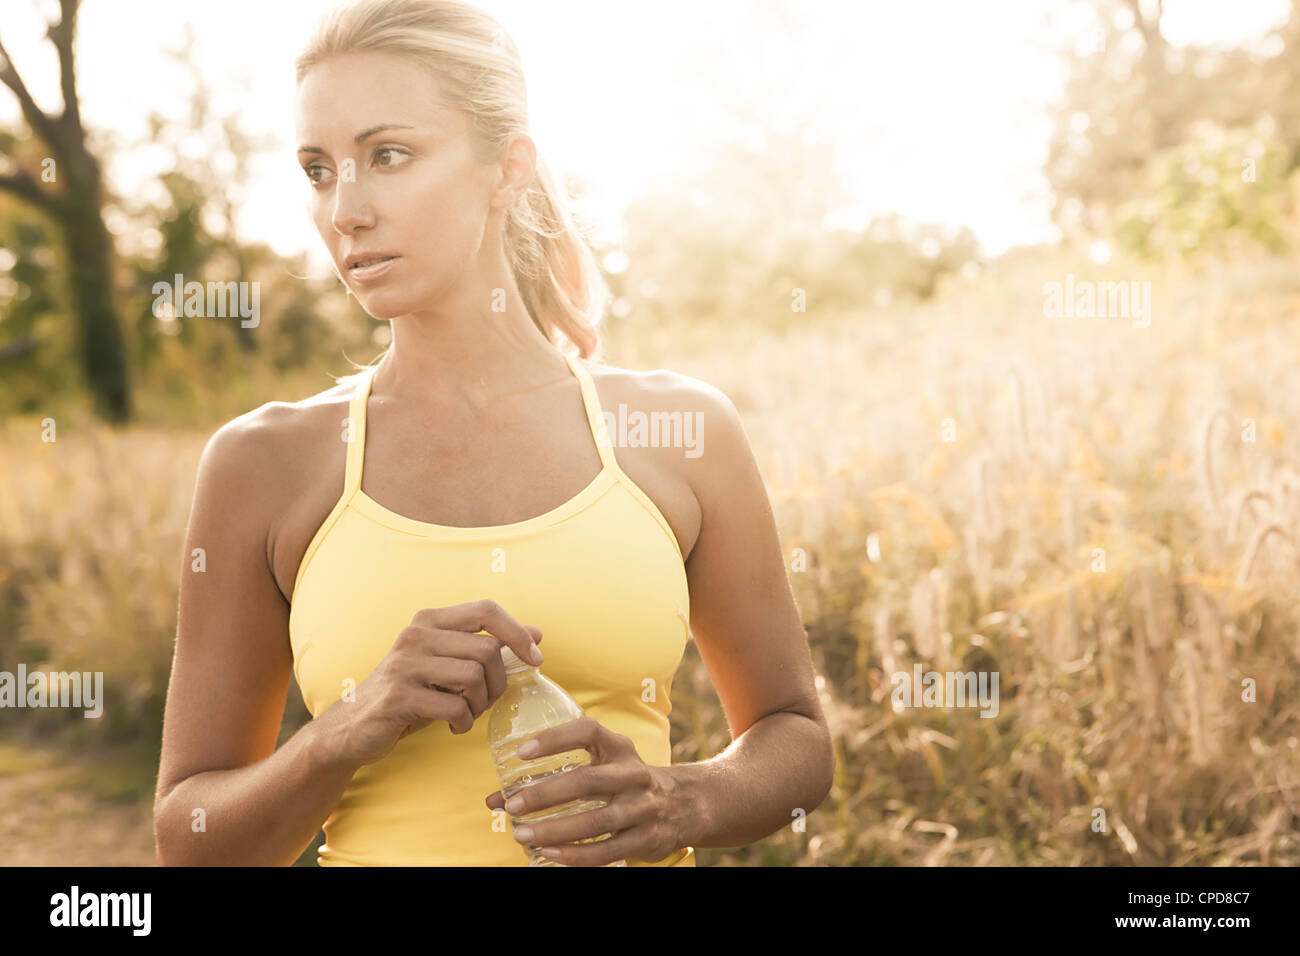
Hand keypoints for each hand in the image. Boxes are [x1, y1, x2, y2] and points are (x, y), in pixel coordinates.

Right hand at [318, 599, 542, 769]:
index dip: (517, 632)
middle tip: (486, 701)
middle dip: (499, 682)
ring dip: (481, 704)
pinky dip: (464, 722)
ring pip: (473, 677)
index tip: (535, 659)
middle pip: (487, 649)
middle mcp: (415, 634)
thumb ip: (489, 646)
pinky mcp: (398, 696)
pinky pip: (455, 706)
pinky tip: (455, 727)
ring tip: (469, 713)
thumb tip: (538, 633)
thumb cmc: (411, 692)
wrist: (354, 726)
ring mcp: (404, 664)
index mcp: (429, 620)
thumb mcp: (449, 665)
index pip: (486, 609)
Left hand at [483, 716, 685, 865]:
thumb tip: (495, 799)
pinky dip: (577, 855)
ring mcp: (642, 808)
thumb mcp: (600, 766)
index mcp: (619, 748)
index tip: (521, 751)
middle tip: (513, 805)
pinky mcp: (645, 839)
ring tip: (522, 834)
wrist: (684, 804)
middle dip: (546, 793)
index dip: (554, 738)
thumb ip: (550, 777)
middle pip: (588, 781)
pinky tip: (550, 855)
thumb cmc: (624, 780)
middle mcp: (633, 775)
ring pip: (596, 821)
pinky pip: (608, 851)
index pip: (588, 731)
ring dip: (556, 830)